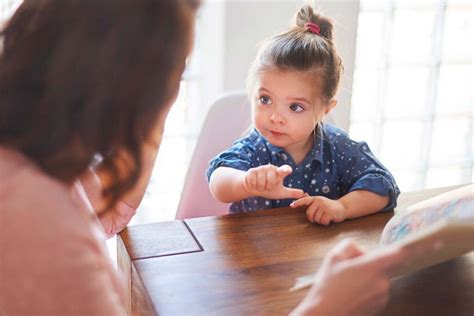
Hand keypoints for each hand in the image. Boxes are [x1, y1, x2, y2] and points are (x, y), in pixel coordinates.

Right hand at [243, 164, 304, 199]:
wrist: (253, 187)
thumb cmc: (268, 188)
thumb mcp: (280, 192)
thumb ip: (291, 192)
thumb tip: (303, 194)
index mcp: (279, 172)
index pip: (284, 170)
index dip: (286, 170)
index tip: (288, 170)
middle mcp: (271, 168)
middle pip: (271, 181)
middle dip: (268, 187)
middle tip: (267, 186)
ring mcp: (261, 168)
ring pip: (261, 182)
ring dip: (260, 187)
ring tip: (260, 185)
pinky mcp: (252, 171)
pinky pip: (253, 181)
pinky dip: (253, 186)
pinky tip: (254, 183)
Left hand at [290, 195, 346, 224]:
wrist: (343, 207)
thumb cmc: (330, 206)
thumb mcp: (320, 201)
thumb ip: (312, 200)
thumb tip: (304, 194)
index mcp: (316, 199)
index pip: (305, 200)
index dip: (298, 203)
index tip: (291, 206)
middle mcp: (319, 201)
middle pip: (309, 214)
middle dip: (313, 218)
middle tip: (319, 217)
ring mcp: (325, 206)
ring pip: (316, 219)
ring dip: (320, 221)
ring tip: (326, 217)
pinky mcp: (330, 212)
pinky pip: (323, 221)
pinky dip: (326, 222)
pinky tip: (329, 219)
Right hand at [291, 238, 443, 315]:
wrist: (324, 314)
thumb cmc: (327, 287)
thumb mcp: (332, 258)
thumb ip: (349, 246)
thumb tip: (361, 251)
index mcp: (372, 267)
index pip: (400, 254)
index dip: (420, 247)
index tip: (436, 242)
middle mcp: (382, 282)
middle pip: (381, 265)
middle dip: (367, 263)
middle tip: (346, 271)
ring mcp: (382, 296)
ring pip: (378, 278)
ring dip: (366, 277)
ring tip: (345, 285)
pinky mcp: (379, 306)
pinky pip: (376, 291)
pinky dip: (365, 289)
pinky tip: (350, 293)